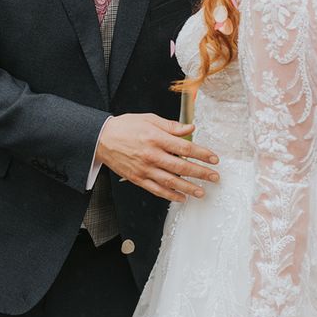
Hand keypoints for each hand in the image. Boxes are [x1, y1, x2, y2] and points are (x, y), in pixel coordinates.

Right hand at [96, 113, 219, 202]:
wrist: (101, 139)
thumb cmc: (126, 127)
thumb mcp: (149, 119)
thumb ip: (171, 126)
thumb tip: (190, 128)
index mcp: (156, 138)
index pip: (185, 147)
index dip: (202, 153)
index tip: (214, 158)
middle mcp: (151, 155)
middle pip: (181, 166)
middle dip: (200, 172)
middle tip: (214, 177)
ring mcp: (144, 169)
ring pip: (171, 181)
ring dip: (188, 188)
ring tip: (202, 191)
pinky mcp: (138, 179)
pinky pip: (156, 190)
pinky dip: (170, 195)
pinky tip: (181, 198)